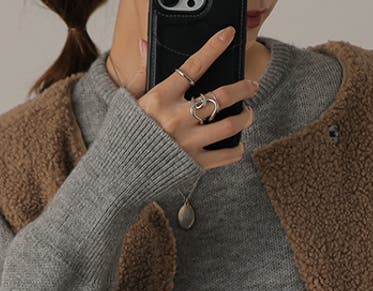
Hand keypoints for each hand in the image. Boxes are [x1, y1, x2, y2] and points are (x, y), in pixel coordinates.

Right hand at [134, 26, 258, 170]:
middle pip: (220, 97)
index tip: (228, 36)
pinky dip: (237, 149)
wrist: (120, 173)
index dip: (213, 49)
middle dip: (243, 88)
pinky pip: (226, 156)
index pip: (193, 67)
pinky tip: (238, 144)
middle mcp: (177, 118)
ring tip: (248, 114)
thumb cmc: (125, 133)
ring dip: (245, 117)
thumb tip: (146, 45)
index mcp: (161, 98)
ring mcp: (188, 142)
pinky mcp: (194, 164)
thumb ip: (141, 72)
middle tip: (252, 85)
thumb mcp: (127, 99)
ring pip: (229, 125)